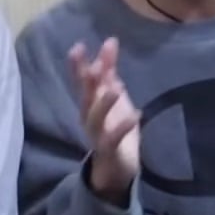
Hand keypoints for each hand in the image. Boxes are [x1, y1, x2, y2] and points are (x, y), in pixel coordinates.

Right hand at [68, 38, 139, 200]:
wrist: (115, 168)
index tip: (79, 46)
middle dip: (86, 82)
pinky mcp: (109, 151)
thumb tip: (109, 45)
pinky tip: (135, 116)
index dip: (79, 66)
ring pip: (95, 118)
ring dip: (104, 104)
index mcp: (90, 105)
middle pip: (85, 97)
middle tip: (92, 65)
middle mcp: (89, 118)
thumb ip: (110, 74)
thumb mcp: (114, 98)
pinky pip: (114, 139)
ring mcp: (97, 135)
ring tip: (115, 88)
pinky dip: (123, 127)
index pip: (82, 82)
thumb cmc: (114, 129)